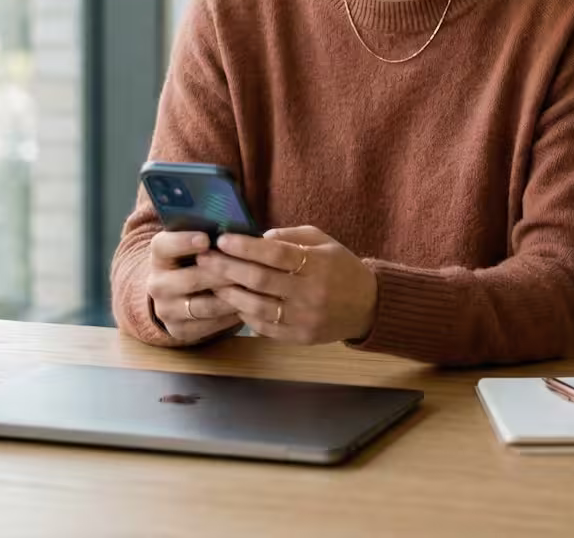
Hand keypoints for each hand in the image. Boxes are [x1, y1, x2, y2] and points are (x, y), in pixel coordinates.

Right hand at [145, 230, 242, 342]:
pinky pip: (209, 325)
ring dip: (232, 297)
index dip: (183, 242)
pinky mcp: (178, 330)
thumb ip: (211, 237)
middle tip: (249, 267)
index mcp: (159, 255)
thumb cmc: (196, 260)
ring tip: (254, 289)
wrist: (177, 294)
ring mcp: (166, 309)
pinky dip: (230, 317)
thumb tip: (238, 231)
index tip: (206, 239)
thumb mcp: (196, 246)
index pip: (164, 246)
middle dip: (222, 273)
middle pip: (191, 279)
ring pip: (204, 306)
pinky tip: (247, 307)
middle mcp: (157, 283)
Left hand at [200, 226, 376, 344]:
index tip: (222, 240)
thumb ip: (290, 236)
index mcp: (317, 264)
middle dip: (228, 268)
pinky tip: (233, 302)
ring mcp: (305, 318)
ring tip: (212, 282)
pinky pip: (265, 328)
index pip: (275, 253)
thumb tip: (257, 236)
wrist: (368, 306)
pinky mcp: (300, 338)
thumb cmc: (341, 268)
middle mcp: (310, 292)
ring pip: (258, 307)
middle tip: (204, 259)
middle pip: (260, 280)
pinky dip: (245, 315)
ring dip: (230, 294)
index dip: (245, 246)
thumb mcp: (324, 241)